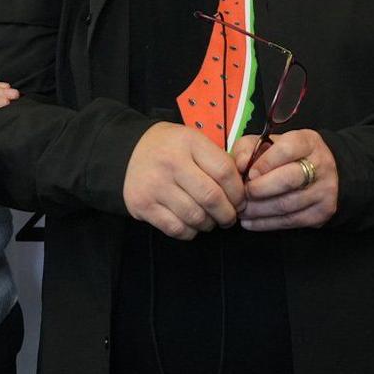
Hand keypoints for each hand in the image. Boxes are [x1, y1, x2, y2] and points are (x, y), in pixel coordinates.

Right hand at [123, 121, 245, 239]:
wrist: (128, 151)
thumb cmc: (172, 149)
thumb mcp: (195, 142)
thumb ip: (220, 161)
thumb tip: (244, 191)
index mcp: (189, 142)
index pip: (224, 171)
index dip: (238, 192)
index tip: (241, 201)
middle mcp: (170, 162)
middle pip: (211, 197)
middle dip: (227, 214)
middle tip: (230, 217)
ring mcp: (154, 185)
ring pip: (195, 216)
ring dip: (209, 224)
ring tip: (211, 221)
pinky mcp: (142, 205)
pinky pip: (176, 228)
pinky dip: (190, 231)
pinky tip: (192, 224)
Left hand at [233, 129, 338, 230]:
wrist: (316, 173)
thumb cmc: (284, 157)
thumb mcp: (266, 143)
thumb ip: (248, 148)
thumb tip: (240, 164)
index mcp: (308, 142)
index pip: (287, 149)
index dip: (265, 163)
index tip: (249, 173)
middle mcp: (322, 164)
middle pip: (289, 179)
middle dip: (260, 189)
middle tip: (243, 194)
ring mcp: (325, 189)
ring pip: (287, 204)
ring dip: (258, 210)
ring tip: (241, 209)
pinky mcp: (323, 211)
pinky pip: (290, 221)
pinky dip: (265, 223)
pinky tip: (250, 221)